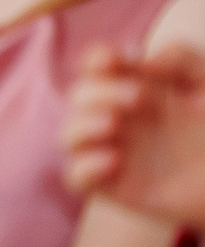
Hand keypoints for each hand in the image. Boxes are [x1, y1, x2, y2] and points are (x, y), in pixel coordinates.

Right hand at [65, 43, 204, 228]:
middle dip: (99, 92)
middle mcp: (116, 120)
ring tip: (112, 125)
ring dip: (81, 125)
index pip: (96, 68)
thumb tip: (142, 62)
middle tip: (137, 97)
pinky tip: (113, 160)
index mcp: (133, 90)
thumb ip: (180, 59)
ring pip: (67, 136)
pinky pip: (76, 177)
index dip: (97, 59)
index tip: (115, 59)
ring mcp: (111, 153)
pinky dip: (85, 167)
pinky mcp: (113, 187)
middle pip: (78, 96)